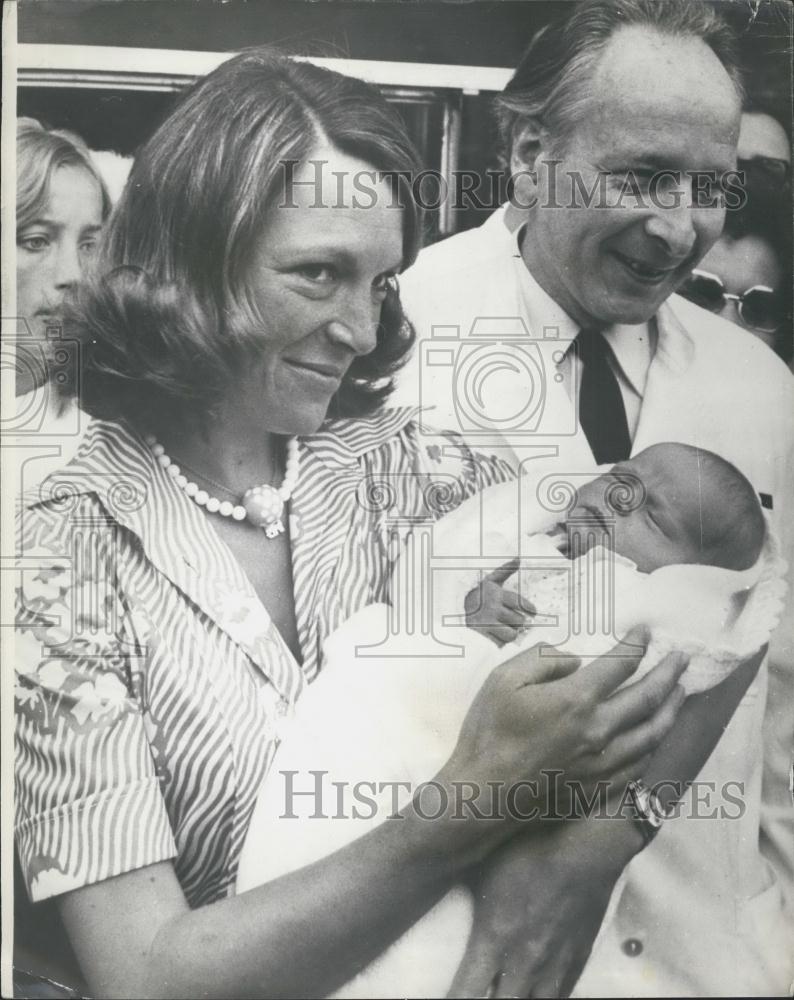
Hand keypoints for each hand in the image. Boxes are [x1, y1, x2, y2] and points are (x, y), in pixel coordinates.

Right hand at [440, 630, 687, 821]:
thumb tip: (573, 662)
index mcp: (576, 700)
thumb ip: (543, 659)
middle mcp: (599, 731)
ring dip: (671, 709)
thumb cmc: (488, 733)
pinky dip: (653, 745)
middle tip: (682, 659)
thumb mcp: (503, 679)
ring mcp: (603, 763)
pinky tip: (655, 737)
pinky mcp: (599, 787)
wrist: (483, 795)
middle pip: (648, 698)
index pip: (620, 665)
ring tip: (681, 693)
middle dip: (668, 674)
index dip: (636, 644)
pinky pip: (639, 764)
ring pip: (652, 734)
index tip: (645, 631)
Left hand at [449, 818, 634, 998]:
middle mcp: (522, 962)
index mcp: (492, 940)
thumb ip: (459, 888)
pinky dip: (545, 998)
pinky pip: (561, 996)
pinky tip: (536, 993)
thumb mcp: (482, 864)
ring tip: (507, 992)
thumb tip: (430, 882)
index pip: (465, 995)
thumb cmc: (530, 848)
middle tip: (475, 996)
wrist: (585, 848)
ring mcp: (553, 965)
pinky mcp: (577, 960)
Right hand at [465, 559, 535, 645]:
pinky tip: (492, 634)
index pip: (519, 603)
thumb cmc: (476, 595)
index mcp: (495, 594)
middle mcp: (491, 608)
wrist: (451, 610)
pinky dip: (499, 641)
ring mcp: (486, 623)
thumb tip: (519, 558)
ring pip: (512, 634)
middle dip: (517, 621)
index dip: (530, 608)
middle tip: (509, 619)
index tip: (533, 612)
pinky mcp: (481, 637)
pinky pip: (501, 644)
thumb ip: (505, 570)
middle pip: (519, 621)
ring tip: (501, 627)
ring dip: (509, 632)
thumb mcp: (489, 581)